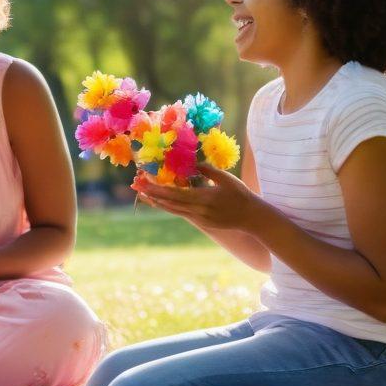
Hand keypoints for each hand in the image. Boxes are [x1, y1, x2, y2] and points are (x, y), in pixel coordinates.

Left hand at [132, 163, 264, 230]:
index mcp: (203, 198)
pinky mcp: (200, 222)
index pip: (174, 194)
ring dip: (156, 201)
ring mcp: (198, 218)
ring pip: (172, 210)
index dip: (157, 188)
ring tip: (141, 193)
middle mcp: (197, 211)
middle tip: (135, 185)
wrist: (251, 217)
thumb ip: (207, 170)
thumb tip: (192, 162)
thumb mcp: (225, 178)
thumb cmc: (240, 194)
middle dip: (151, 193)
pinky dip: (167, 207)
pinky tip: (159, 202)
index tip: (143, 182)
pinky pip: (179, 213)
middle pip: (168, 203)